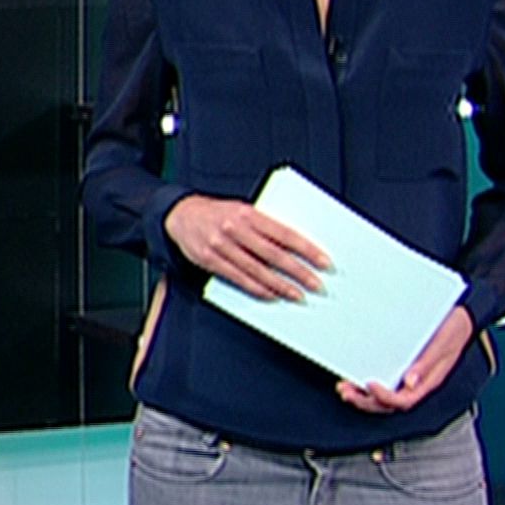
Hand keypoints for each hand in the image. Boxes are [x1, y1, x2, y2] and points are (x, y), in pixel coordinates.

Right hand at [163, 194, 329, 301]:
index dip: (307, 249)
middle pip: (273, 255)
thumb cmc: (217, 212)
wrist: (181, 214)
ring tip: (297, 295)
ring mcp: (221, 245)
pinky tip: (271, 295)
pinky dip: (257, 288)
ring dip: (280, 285)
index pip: (284, 233)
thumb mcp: (243, 209)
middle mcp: (235, 228)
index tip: (323, 262)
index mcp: (248, 213)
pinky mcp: (210, 260)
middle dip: (298, 272)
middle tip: (316, 284)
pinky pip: (238, 278)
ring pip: (257, 270)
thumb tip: (296, 245)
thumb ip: (265, 225)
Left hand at [336, 306, 473, 413]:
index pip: (404, 400)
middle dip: (365, 401)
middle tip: (346, 392)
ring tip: (344, 388)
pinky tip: (353, 377)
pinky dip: (365, 382)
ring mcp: (407, 375)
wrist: (459, 316)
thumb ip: (427, 364)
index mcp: (427, 381)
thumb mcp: (443, 345)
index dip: (385, 397)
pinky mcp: (401, 365)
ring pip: (383, 395)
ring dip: (362, 394)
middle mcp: (415, 382)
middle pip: (389, 403)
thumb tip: (410, 383)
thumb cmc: (453, 330)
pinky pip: (383, 380)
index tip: (369, 384)